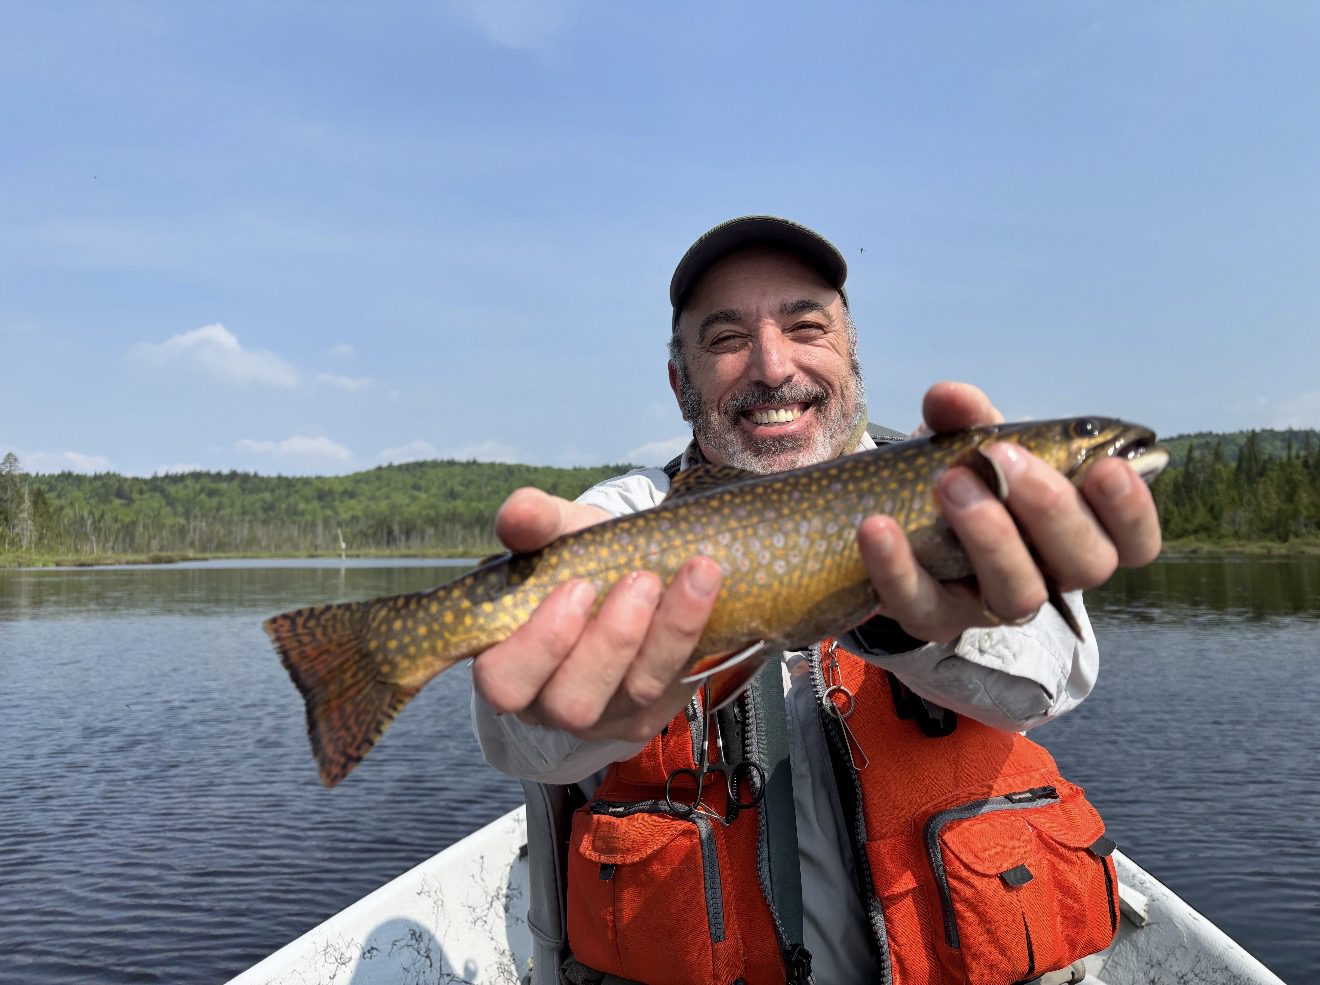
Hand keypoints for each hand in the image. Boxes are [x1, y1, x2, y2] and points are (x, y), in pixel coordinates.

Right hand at [471, 487, 723, 742]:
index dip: (540, 645)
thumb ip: (532, 522)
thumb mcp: (552, 535)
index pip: (504, 682)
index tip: (578, 586)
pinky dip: (696, 640)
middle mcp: (550, 703)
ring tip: (697, 574)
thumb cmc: (571, 561)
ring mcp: (605, 715)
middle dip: (612, 641)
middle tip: (641, 580)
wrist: (624, 573)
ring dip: (670, 634)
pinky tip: (712, 595)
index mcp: (508, 665)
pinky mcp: (651, 712)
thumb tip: (518, 512)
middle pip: (574, 702)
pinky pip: (677, 688)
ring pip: (636, 694)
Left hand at [857, 381, 1162, 642]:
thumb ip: (966, 417)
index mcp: (1077, 531)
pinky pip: (922, 607)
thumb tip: (951, 397)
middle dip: (1053, 508)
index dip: (1133, 511)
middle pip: (1086, 565)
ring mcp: (990, 604)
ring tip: (950, 482)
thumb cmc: (956, 474)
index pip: (1134, 541)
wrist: (892, 520)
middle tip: (1006, 457)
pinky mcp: (934, 620)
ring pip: (1019, 595)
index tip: (1107, 467)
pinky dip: (898, 567)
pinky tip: (877, 526)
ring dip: (990, 536)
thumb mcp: (965, 441)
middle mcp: (1047, 575)